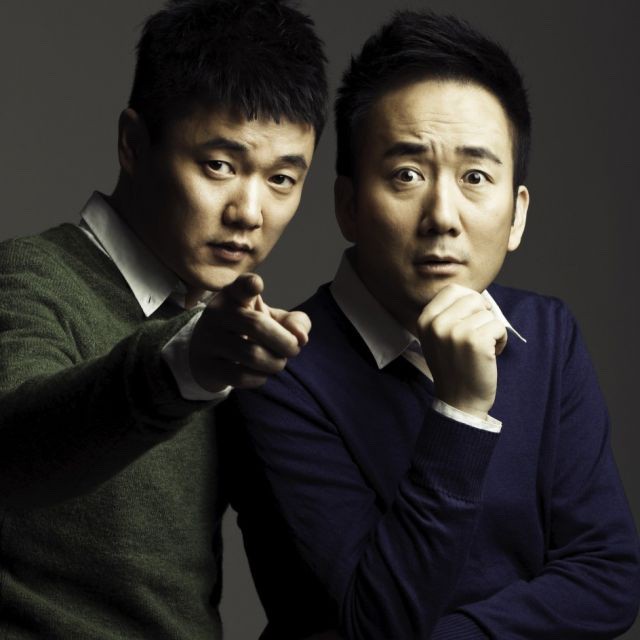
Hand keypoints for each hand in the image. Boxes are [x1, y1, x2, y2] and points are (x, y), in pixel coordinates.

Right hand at [189, 273, 310, 391]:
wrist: (206, 354)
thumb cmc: (246, 332)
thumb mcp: (270, 320)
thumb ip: (293, 323)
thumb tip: (302, 338)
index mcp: (234, 295)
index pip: (241, 285)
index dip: (250, 284)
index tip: (257, 286)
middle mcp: (218, 313)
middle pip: (256, 325)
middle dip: (285, 342)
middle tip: (293, 350)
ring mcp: (209, 340)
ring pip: (251, 354)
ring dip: (275, 363)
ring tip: (277, 363)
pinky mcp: (206, 366)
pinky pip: (240, 376)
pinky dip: (259, 378)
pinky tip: (260, 374)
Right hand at [417, 283, 506, 418]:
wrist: (459, 400)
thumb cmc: (454, 366)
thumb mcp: (438, 337)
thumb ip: (448, 314)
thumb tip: (475, 295)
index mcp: (425, 320)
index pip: (453, 290)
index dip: (470, 301)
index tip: (472, 319)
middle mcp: (437, 324)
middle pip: (473, 298)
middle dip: (483, 315)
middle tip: (480, 335)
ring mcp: (455, 332)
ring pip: (488, 313)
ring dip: (492, 330)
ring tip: (483, 349)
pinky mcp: (475, 342)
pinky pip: (499, 326)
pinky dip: (501, 340)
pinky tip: (492, 355)